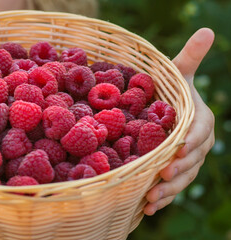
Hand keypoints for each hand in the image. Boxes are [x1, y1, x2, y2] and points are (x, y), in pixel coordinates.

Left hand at [144, 28, 214, 215]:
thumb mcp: (177, 74)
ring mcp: (187, 160)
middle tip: (160, 178)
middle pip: (191, 160)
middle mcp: (197, 143)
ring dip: (168, 190)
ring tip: (152, 199)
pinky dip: (163, 197)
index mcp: (200, 120)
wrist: (162, 110)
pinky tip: (148, 208)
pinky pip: (172, 186)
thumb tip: (207, 29)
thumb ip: (190, 57)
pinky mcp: (176, 171)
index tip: (176, 150)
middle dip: (177, 170)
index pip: (199, 133)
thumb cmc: (168, 90)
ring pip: (182, 177)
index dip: (189, 142)